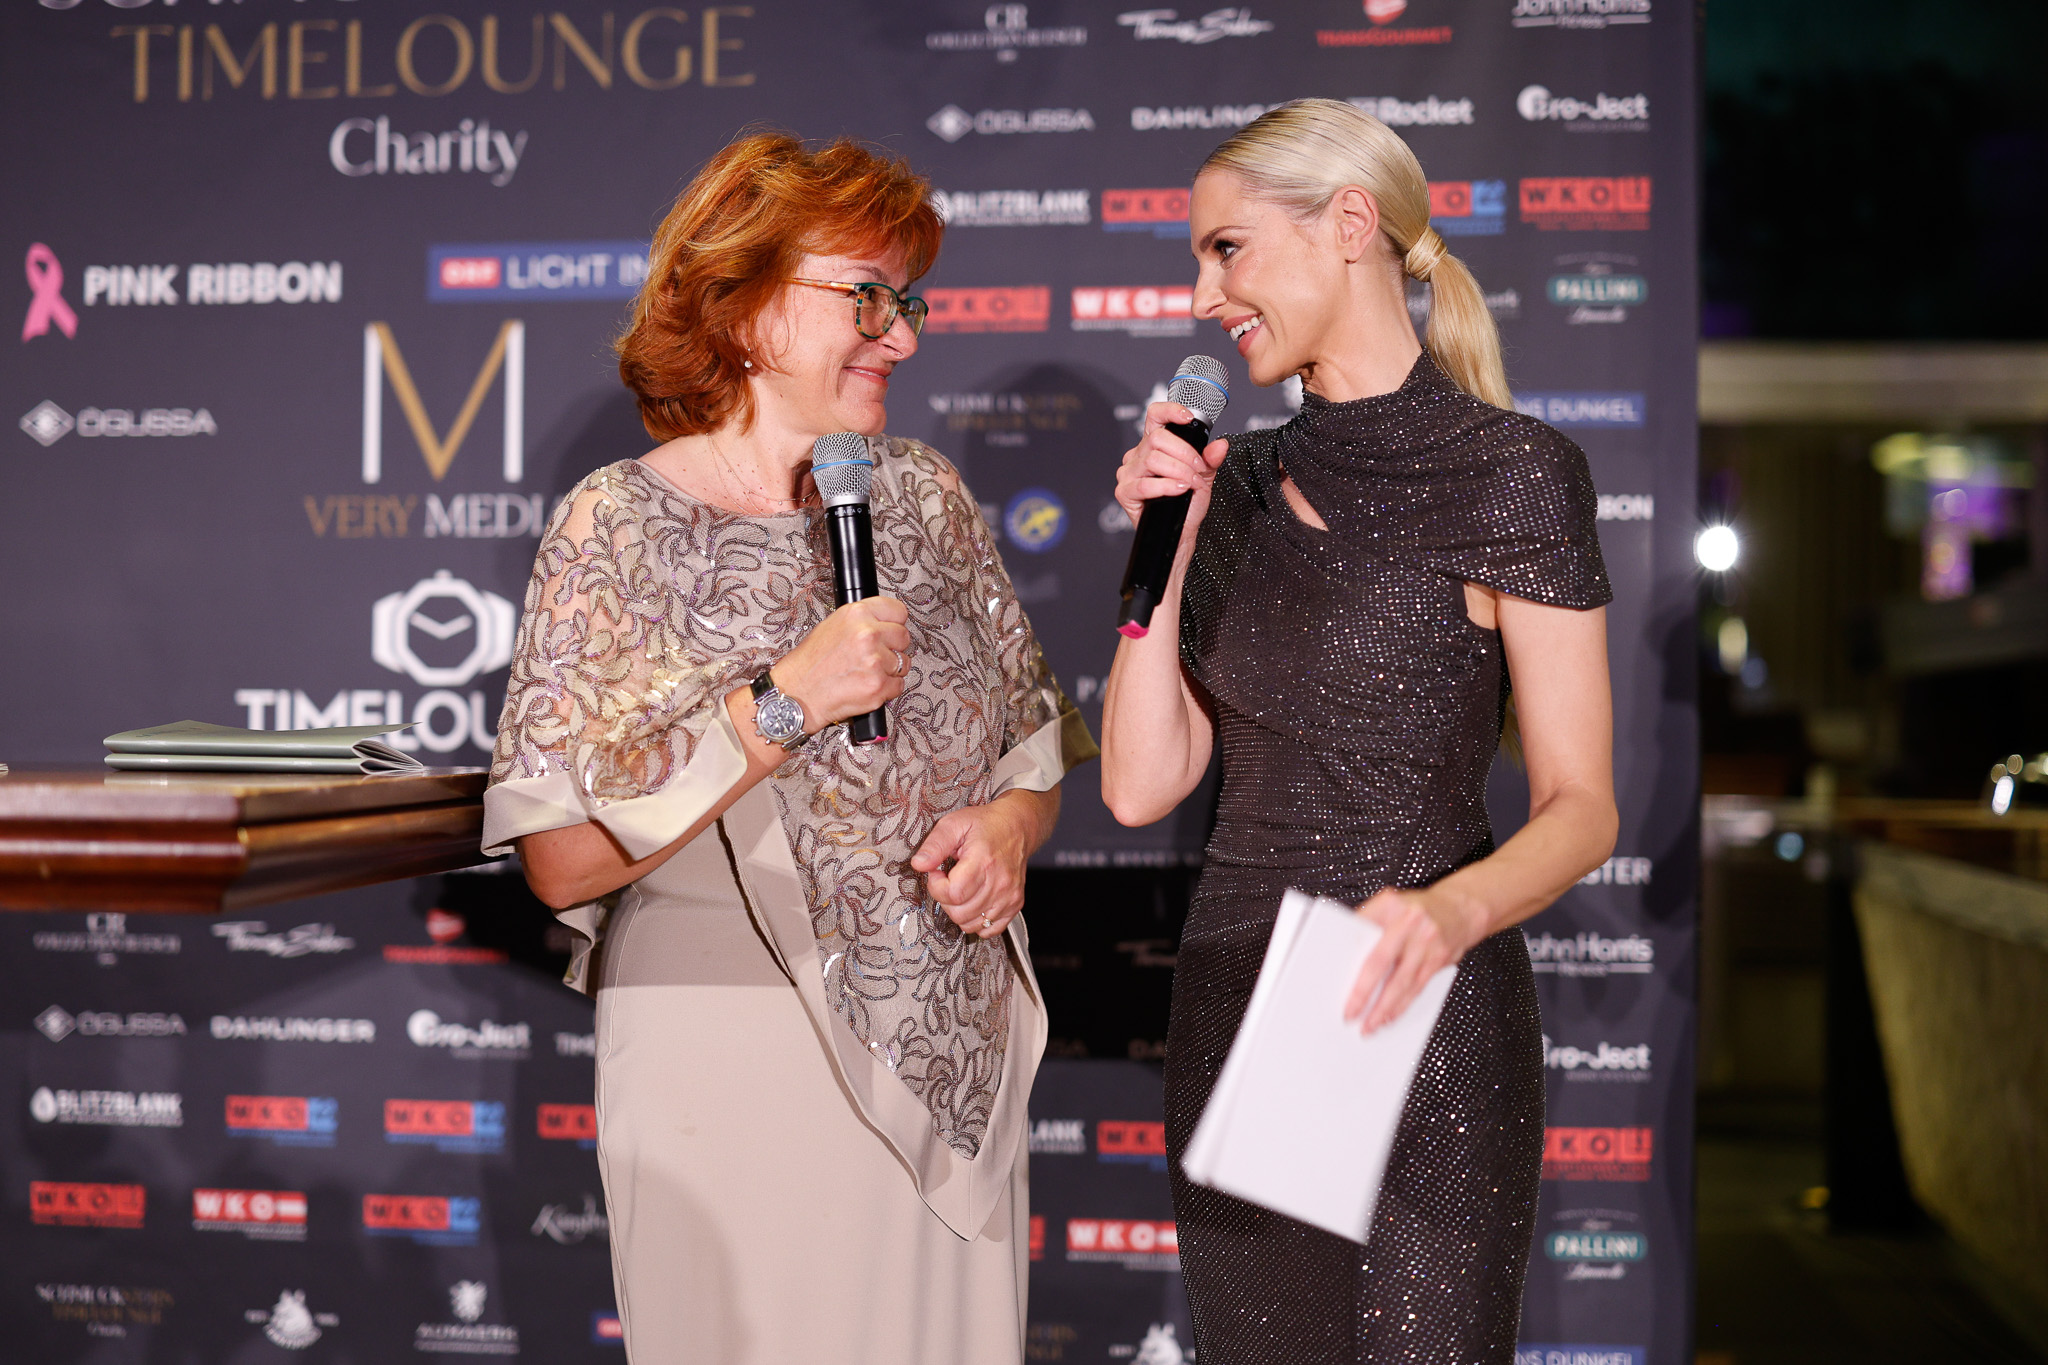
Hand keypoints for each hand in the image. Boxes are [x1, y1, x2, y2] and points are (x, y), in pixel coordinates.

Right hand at [774, 597, 911, 728]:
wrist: (797, 692)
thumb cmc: (810, 663)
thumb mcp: (832, 626)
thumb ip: (862, 622)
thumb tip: (885, 624)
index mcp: (857, 614)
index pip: (898, 611)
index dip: (894, 623)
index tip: (890, 630)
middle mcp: (868, 634)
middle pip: (903, 637)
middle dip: (893, 647)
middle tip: (874, 655)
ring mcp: (875, 661)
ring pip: (903, 663)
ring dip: (890, 670)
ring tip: (866, 672)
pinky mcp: (878, 686)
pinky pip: (898, 685)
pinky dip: (887, 689)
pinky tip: (866, 685)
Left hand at [911, 799, 1032, 938]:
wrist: (1017, 826)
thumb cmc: (985, 824)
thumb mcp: (954, 824)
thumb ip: (934, 845)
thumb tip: (919, 864)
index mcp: (983, 862)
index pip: (953, 894)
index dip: (937, 887)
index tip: (937, 873)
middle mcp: (999, 883)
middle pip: (960, 913)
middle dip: (946, 899)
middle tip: (949, 880)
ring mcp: (1008, 896)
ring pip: (971, 924)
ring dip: (959, 911)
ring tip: (962, 888)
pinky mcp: (1014, 904)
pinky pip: (990, 930)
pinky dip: (977, 922)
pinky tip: (974, 902)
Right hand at [1114, 401, 1229, 562]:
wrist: (1179, 534)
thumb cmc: (1186, 505)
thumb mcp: (1203, 478)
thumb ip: (1210, 460)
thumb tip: (1220, 445)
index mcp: (1153, 445)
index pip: (1155, 416)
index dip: (1170, 411)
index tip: (1188, 418)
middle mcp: (1138, 455)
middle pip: (1157, 438)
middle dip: (1184, 453)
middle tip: (1198, 470)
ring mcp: (1128, 473)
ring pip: (1153, 459)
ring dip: (1179, 472)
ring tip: (1190, 484)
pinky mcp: (1124, 492)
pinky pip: (1145, 484)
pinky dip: (1165, 486)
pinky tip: (1178, 490)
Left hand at [1343, 886, 1484, 1032]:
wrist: (1462, 907)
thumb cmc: (1418, 909)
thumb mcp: (1390, 905)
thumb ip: (1369, 923)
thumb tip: (1344, 952)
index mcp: (1390, 905)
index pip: (1361, 932)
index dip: (1348, 954)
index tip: (1332, 976)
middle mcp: (1410, 921)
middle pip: (1380, 961)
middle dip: (1364, 992)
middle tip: (1350, 1013)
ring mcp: (1427, 941)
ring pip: (1401, 982)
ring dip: (1384, 1008)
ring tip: (1369, 1024)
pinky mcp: (1440, 958)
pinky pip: (1417, 987)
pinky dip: (1402, 1005)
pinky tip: (1390, 1016)